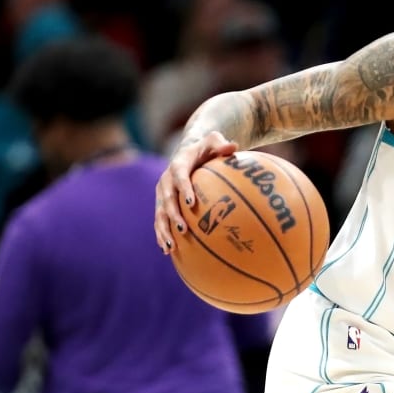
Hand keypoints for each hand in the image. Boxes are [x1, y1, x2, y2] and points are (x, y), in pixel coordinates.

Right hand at [155, 132, 238, 252]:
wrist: (189, 150)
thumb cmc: (207, 147)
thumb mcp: (214, 141)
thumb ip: (221, 144)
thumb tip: (233, 146)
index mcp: (178, 164)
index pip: (179, 176)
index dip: (184, 189)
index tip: (192, 203)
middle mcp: (166, 179)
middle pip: (167, 198)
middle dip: (173, 215)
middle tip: (183, 230)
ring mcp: (162, 193)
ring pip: (160, 213)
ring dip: (163, 230)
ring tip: (170, 247)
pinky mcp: (162, 203)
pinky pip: (160, 220)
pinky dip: (162, 234)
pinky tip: (167, 251)